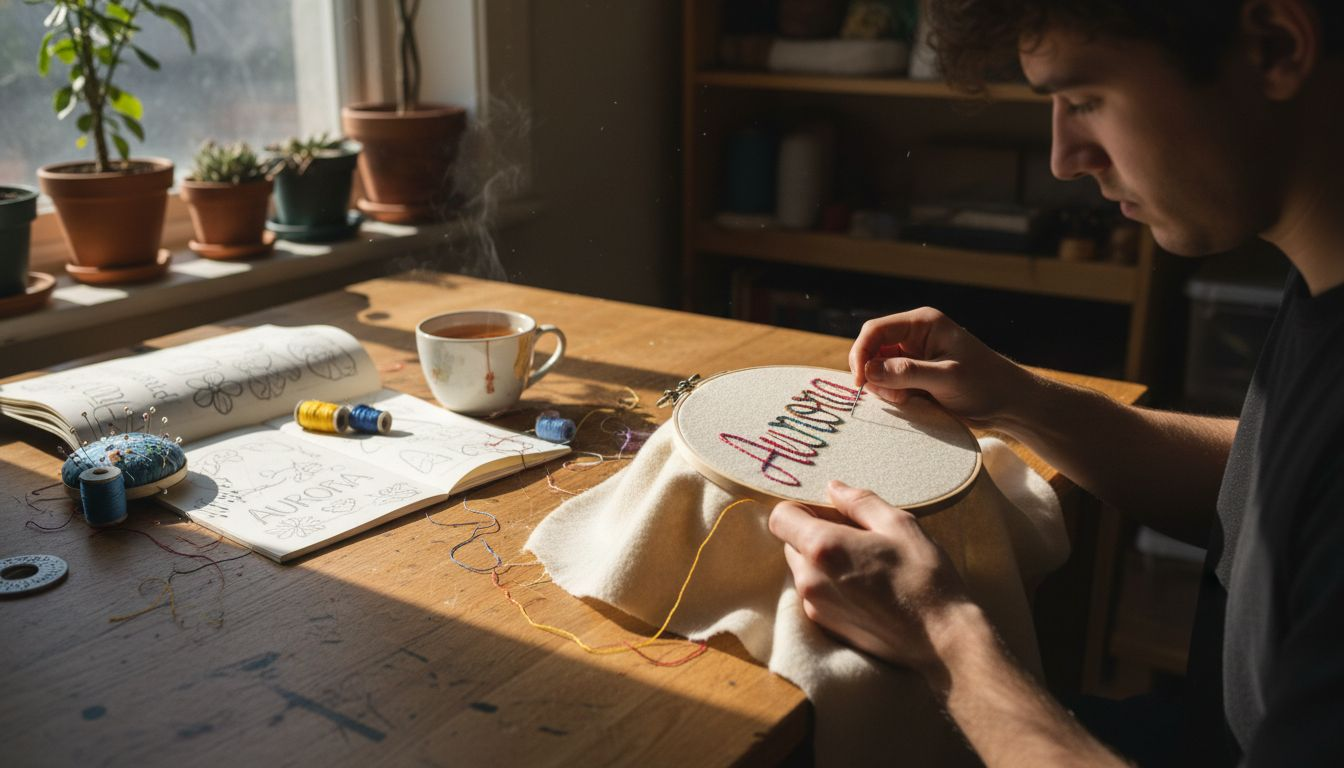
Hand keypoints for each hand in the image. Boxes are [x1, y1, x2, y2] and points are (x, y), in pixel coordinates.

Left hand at [768, 479, 971, 672]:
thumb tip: (833, 488)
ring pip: (801, 568)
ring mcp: (814, 604)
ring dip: (821, 560)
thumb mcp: (899, 525)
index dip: (801, 508)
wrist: (940, 638)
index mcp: (823, 547)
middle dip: (814, 533)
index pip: (780, 517)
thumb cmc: (924, 577)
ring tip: (863, 564)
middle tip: (856, 537)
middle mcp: (809, 578)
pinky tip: (864, 587)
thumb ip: (859, 502)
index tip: (829, 512)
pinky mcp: (825, 624)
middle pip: (790, 542)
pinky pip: (814, 592)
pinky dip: (829, 583)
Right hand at [849, 307, 1032, 427]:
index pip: (876, 330)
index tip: (860, 381)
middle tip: (892, 396)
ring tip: (907, 400)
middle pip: (873, 349)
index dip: (861, 353)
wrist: (1009, 404)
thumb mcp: (947, 377)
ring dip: (884, 387)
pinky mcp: (915, 377)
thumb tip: (868, 371)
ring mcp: (914, 357)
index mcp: (923, 324)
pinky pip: (890, 383)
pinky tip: (910, 402)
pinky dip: (892, 395)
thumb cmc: (985, 384)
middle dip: (873, 373)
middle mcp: (914, 337)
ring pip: (878, 369)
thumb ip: (908, 373)